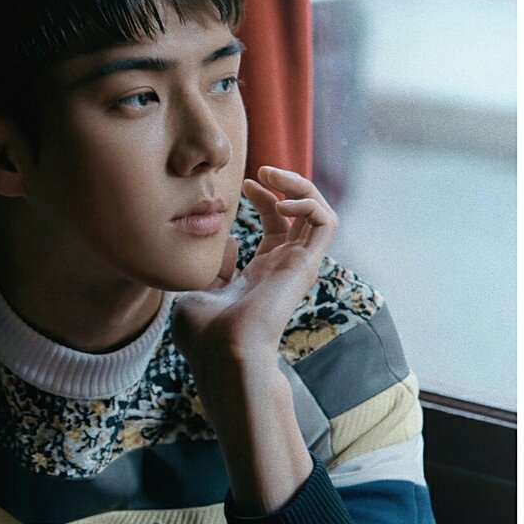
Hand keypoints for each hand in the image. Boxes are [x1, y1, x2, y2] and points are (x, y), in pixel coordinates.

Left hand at [173, 167, 337, 373]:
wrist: (219, 353)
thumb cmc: (204, 334)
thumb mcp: (198, 290)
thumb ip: (211, 267)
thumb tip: (226, 241)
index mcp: (261, 273)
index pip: (276, 224)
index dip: (265, 197)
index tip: (246, 183)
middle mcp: (283, 267)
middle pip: (300, 213)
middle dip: (286, 184)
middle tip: (264, 170)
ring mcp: (297, 266)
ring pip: (319, 213)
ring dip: (301, 186)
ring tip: (275, 175)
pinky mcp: (306, 265)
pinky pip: (325, 223)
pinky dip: (309, 203)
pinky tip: (282, 202)